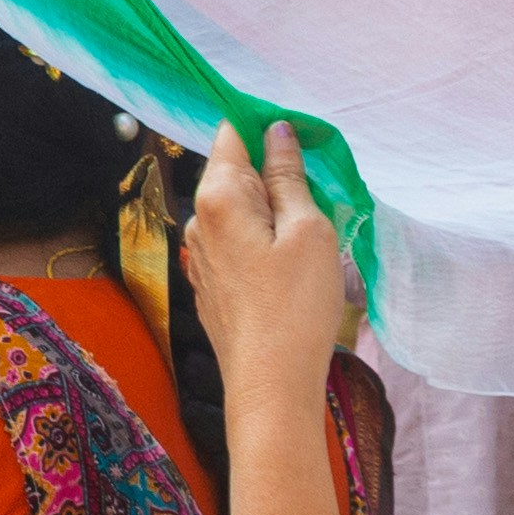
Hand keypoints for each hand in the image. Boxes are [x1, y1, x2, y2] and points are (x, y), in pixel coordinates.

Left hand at [181, 122, 358, 396]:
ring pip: (238, 209)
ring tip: (308, 238)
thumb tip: (277, 132)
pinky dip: (261, 239)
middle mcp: (197, 220)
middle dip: (272, 174)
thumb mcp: (308, 230)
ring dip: (270, 210)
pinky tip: (288, 266)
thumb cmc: (296, 305)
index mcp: (217, 196)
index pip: (232, 133)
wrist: (270, 385)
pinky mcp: (211, 283)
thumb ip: (288, 176)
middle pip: (234, 172)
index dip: (266, 129)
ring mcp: (200, 254)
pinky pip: (235, 241)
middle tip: (316, 196)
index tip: (304, 143)